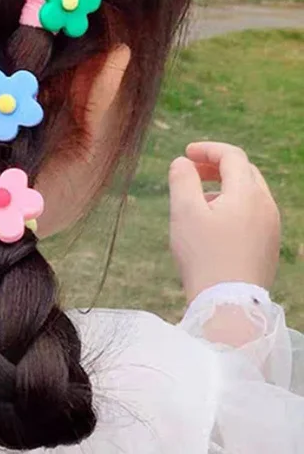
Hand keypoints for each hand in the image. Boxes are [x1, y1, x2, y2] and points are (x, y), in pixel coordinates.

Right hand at [168, 142, 280, 302]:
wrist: (229, 305)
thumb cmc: (203, 255)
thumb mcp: (184, 211)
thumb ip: (182, 178)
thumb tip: (182, 162)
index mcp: (248, 194)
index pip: (232, 156)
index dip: (207, 149)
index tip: (185, 154)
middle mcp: (267, 207)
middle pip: (245, 172)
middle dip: (216, 166)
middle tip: (191, 172)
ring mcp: (271, 227)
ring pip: (250, 193)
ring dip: (224, 187)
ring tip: (197, 200)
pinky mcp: (269, 245)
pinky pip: (253, 213)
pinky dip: (233, 206)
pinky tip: (212, 224)